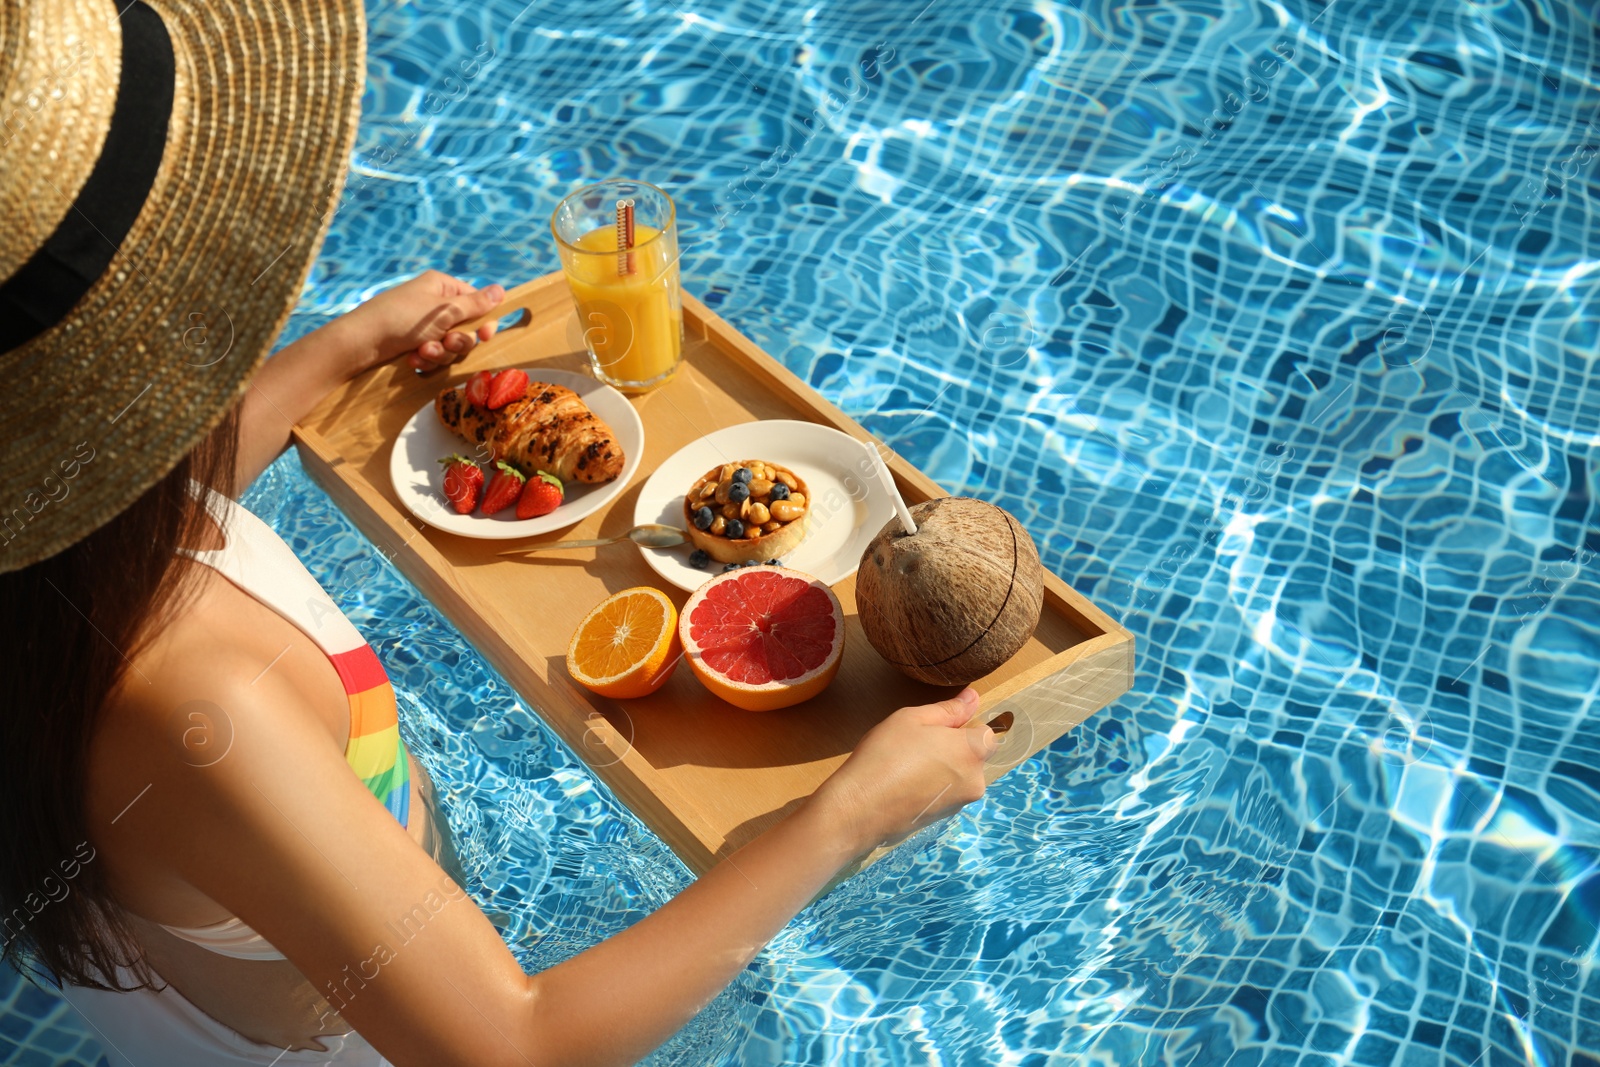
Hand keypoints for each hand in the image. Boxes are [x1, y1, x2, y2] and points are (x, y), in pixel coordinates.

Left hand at [338, 270, 506, 374]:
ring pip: (451, 346)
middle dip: (457, 341)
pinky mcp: (415, 344)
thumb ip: (475, 304)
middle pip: (466, 328)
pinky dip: (426, 359)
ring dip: (440, 353)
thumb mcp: (443, 310)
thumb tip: (502, 290)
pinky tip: (412, 359)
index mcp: (443, 287)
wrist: (362, 342)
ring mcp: (425, 326)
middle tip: (446, 343)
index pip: (477, 302)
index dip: (483, 321)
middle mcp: (436, 305)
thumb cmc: (402, 318)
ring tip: (422, 351)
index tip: (485, 335)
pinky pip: (434, 356)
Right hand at [809, 688, 995, 855]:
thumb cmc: (887, 754)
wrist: (861, 808)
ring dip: (941, 768)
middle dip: (952, 748)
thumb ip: (950, 709)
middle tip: (916, 745)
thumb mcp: (914, 718)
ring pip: (958, 775)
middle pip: (973, 756)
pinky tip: (904, 785)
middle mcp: (976, 780)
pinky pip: (944, 793)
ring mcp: (960, 803)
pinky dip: (931, 787)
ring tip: (906, 766)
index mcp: (974, 751)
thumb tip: (973, 698)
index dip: (963, 727)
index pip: (988, 733)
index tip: (936, 728)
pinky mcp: (943, 818)